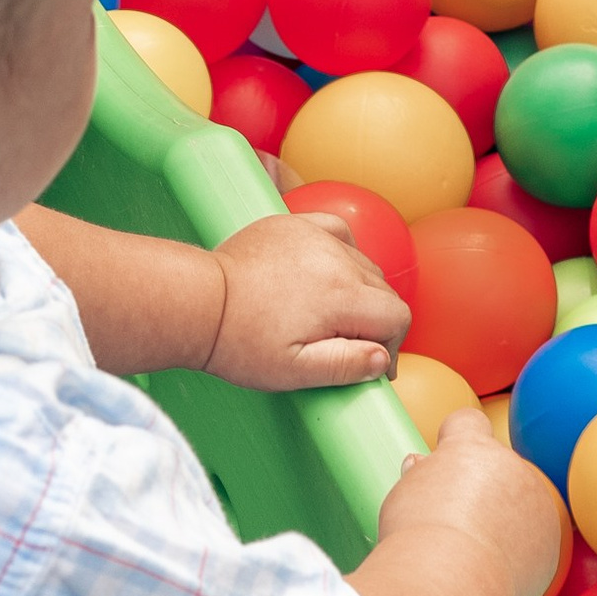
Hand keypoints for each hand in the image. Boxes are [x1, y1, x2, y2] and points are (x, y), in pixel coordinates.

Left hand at [202, 212, 407, 393]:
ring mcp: (315, 236)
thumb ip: (346, 366)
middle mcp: (337, 258)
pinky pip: (339, 230)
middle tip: (345, 344)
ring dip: (360, 289)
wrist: (199, 303)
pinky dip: (344, 250)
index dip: (390, 346)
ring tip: (330, 313)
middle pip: (383, 290)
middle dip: (374, 320)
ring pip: (364, 262)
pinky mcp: (294, 225)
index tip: (368, 362)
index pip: (397, 316)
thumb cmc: (241, 342)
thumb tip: (382, 359)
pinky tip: (330, 270)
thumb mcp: (294, 370)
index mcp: (342, 296)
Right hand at [374, 406, 562, 595]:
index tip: (445, 460)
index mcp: (470, 448)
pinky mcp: (552, 538)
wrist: (452, 585)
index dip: (456, 438)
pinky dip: (520, 552)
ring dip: (504, 521)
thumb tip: (419, 464)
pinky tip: (492, 574)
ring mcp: (536, 501)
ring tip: (472, 556)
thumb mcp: (405, 497)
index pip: (468, 422)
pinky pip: (534, 539)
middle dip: (481, 487)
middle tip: (455, 523)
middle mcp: (509, 465)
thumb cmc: (417, 540)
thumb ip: (420, 477)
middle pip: (496, 467)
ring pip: (519, 504)